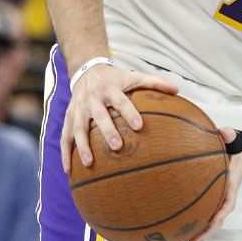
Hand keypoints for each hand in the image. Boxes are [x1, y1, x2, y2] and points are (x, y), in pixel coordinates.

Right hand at [59, 63, 178, 170]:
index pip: (121, 101)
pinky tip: (69, 170)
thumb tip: (177, 90)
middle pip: (99, 116)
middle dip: (107, 131)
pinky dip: (65, 152)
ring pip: (78, 128)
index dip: (129, 112)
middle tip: (118, 147)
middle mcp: (92, 98)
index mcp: (110, 88)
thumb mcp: (133, 76)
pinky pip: (64, 136)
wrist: (87, 70)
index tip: (139, 126)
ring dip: (82, 146)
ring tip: (89, 163)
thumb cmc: (116, 78)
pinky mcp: (68, 116)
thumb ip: (155, 82)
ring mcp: (78, 108)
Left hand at [188, 126, 241, 240]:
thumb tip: (222, 131)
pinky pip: (208, 211)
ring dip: (202, 230)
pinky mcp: (215, 196)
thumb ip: (230, 135)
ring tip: (187, 240)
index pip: (229, 201)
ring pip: (213, 218)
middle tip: (192, 240)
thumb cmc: (238, 147)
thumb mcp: (236, 139)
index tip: (214, 219)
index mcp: (231, 183)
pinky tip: (185, 226)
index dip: (221, 211)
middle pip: (219, 217)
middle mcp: (227, 193)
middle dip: (207, 230)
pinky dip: (199, 221)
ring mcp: (221, 197)